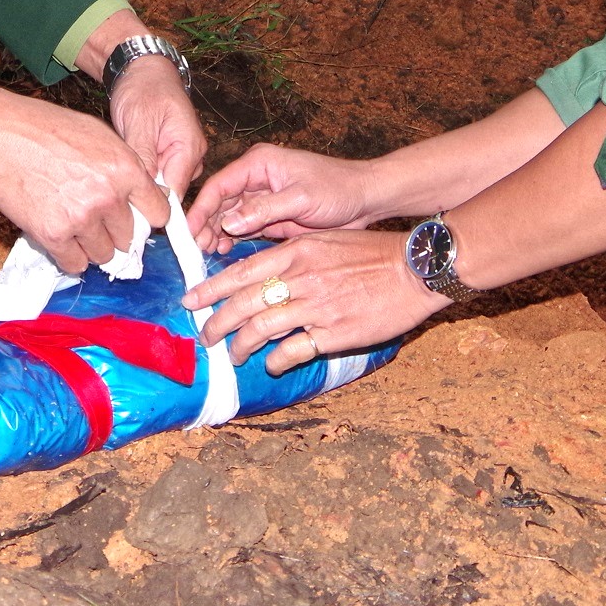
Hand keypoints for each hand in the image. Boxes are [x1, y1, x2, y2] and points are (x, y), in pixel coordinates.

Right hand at [0, 72, 171, 274]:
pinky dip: (69, 256)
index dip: (148, 217)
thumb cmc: (48, 130)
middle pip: (129, 238)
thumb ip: (125, 167)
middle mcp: (108, 197)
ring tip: (74, 226)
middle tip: (95, 218)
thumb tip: (143, 195)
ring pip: (103, 255)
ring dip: (92, 246)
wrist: (4, 136)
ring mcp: (81, 219)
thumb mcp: (100, 136)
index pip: (159, 213)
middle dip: (115, 231)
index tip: (138, 219)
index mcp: (125, 169)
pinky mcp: (53, 235)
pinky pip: (74, 264)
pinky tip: (61, 237)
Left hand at [105, 55, 206, 197]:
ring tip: (123, 165)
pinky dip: (142, 171)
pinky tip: (129, 159)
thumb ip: (145, 157)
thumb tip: (147, 192)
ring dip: (142, 180)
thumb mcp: (139, 122)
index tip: (131, 216)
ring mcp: (182, 155)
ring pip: (161, 184)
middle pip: (169, 192)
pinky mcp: (170, 154)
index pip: (176, 192)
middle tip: (119, 184)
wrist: (143, 70)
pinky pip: (157, 173)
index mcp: (189, 147)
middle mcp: (192, 155)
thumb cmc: (143, 88)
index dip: (155, 207)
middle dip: (145, 192)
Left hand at [185, 227, 446, 372]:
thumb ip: (291, 255)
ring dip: (241, 345)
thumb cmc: (370, 253)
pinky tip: (271, 364)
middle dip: (217, 321)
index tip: (191, 300)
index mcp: (296, 251)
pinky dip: (276, 360)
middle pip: (243, 302)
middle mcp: (301, 278)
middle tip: (206, 335)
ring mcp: (317, 307)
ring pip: (261, 328)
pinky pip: (292, 351)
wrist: (414, 269)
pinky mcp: (334, 333)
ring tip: (234, 354)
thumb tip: (259, 274)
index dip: (211, 288)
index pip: (241, 271)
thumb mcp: (324, 240)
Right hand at [189, 142, 384, 252]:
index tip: (188, 231)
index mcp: (259, 163)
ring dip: (217, 234)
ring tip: (209, 253)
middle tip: (197, 249)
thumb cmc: (337, 189)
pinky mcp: (271, 217)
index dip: (201, 207)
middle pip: (220, 202)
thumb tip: (228, 223)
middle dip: (206, 224)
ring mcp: (262, 199)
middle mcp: (256, 179)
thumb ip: (264, 210)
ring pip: (229, 217)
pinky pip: (244, 229)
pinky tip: (225, 253)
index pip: (220, 184)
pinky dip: (232, 240)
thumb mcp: (301, 197)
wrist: (366, 200)